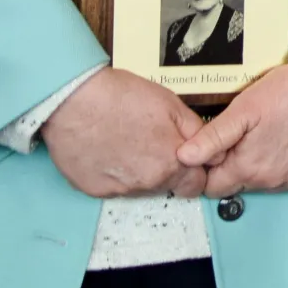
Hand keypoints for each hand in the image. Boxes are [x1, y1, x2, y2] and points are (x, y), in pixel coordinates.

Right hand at [40, 68, 208, 199]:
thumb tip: (213, 152)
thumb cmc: (122, 97)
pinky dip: (113, 172)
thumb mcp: (171, 105)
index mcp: (171, 164)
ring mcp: (119, 190)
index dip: (194, 170)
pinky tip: (107, 149)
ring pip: (140, 187)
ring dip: (139, 170)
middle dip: (167, 170)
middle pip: (167, 186)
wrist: (74, 101)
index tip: (187, 160)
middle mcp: (147, 184)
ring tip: (126, 141)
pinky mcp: (94, 190)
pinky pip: (113, 186)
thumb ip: (196, 132)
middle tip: (152, 144)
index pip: (196, 185)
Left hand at [178, 61, 287, 195]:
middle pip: (240, 185)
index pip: (214, 188)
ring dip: (263, 164)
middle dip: (237, 165)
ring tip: (273, 131)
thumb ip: (212, 137)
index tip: (219, 148)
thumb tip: (184, 158)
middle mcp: (273, 182)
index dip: (211, 167)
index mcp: (248, 167)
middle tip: (249, 133)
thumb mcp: (244, 108)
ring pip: (266, 182)